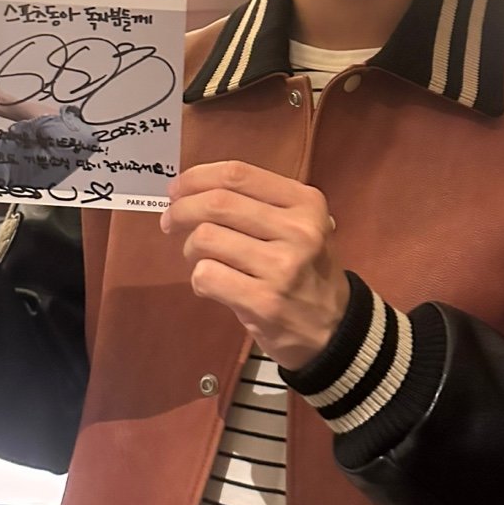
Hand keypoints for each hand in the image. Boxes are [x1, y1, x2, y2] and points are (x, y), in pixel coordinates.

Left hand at [161, 161, 349, 369]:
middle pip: (217, 203)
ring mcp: (282, 267)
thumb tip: (189, 191)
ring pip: (206, 238)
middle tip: (170, 221)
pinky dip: (199, 278)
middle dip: (182, 210)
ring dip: (190, 248)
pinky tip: (212, 284)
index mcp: (305, 203)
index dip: (197, 178)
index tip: (177, 189)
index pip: (237, 175)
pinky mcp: (264, 301)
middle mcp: (298, 230)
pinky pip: (206, 275)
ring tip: (199, 258)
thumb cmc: (306, 271)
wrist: (332, 329)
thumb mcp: (301, 226)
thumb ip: (256, 204)